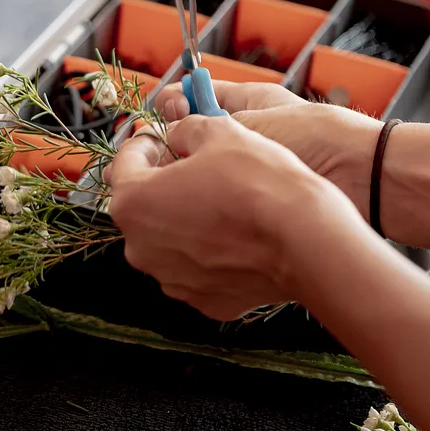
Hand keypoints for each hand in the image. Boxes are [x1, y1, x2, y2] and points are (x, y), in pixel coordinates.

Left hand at [104, 114, 361, 320]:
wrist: (305, 240)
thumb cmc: (257, 182)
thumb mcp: (219, 132)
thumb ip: (185, 129)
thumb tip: (178, 134)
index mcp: (131, 203)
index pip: (124, 164)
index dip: (145, 144)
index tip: (163, 138)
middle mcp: (139, 248)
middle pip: (144, 207)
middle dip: (164, 185)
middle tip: (197, 169)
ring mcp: (170, 279)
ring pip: (170, 241)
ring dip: (186, 220)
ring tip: (222, 203)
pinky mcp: (202, 301)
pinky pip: (199, 269)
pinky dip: (211, 253)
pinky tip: (238, 237)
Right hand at [157, 81, 383, 217]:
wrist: (366, 181)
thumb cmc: (316, 139)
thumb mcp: (251, 121)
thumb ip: (203, 123)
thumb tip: (165, 115)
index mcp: (247, 104)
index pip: (197, 98)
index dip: (172, 107)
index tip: (150, 122)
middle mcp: (246, 137)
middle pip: (196, 141)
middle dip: (174, 150)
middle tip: (152, 162)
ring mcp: (249, 173)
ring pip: (203, 175)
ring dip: (187, 181)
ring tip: (169, 187)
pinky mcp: (254, 204)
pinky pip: (219, 203)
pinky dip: (204, 207)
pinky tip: (191, 211)